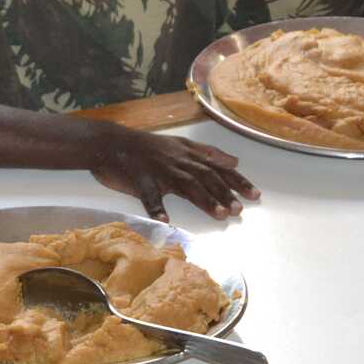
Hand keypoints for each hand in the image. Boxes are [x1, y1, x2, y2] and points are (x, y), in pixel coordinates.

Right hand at [88, 124, 257, 220]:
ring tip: (219, 214)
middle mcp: (177, 161)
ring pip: (185, 184)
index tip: (254, 195)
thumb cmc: (144, 147)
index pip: (217, 167)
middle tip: (239, 209)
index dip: (237, 181)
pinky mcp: (139, 180)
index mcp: (187, 153)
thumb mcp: (179, 144)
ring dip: (203, 199)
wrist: (110, 143)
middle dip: (225, 192)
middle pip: (206, 176)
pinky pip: (149, 196)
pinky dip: (157, 208)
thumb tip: (234, 161)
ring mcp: (159, 170)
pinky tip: (165, 220)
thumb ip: (207, 153)